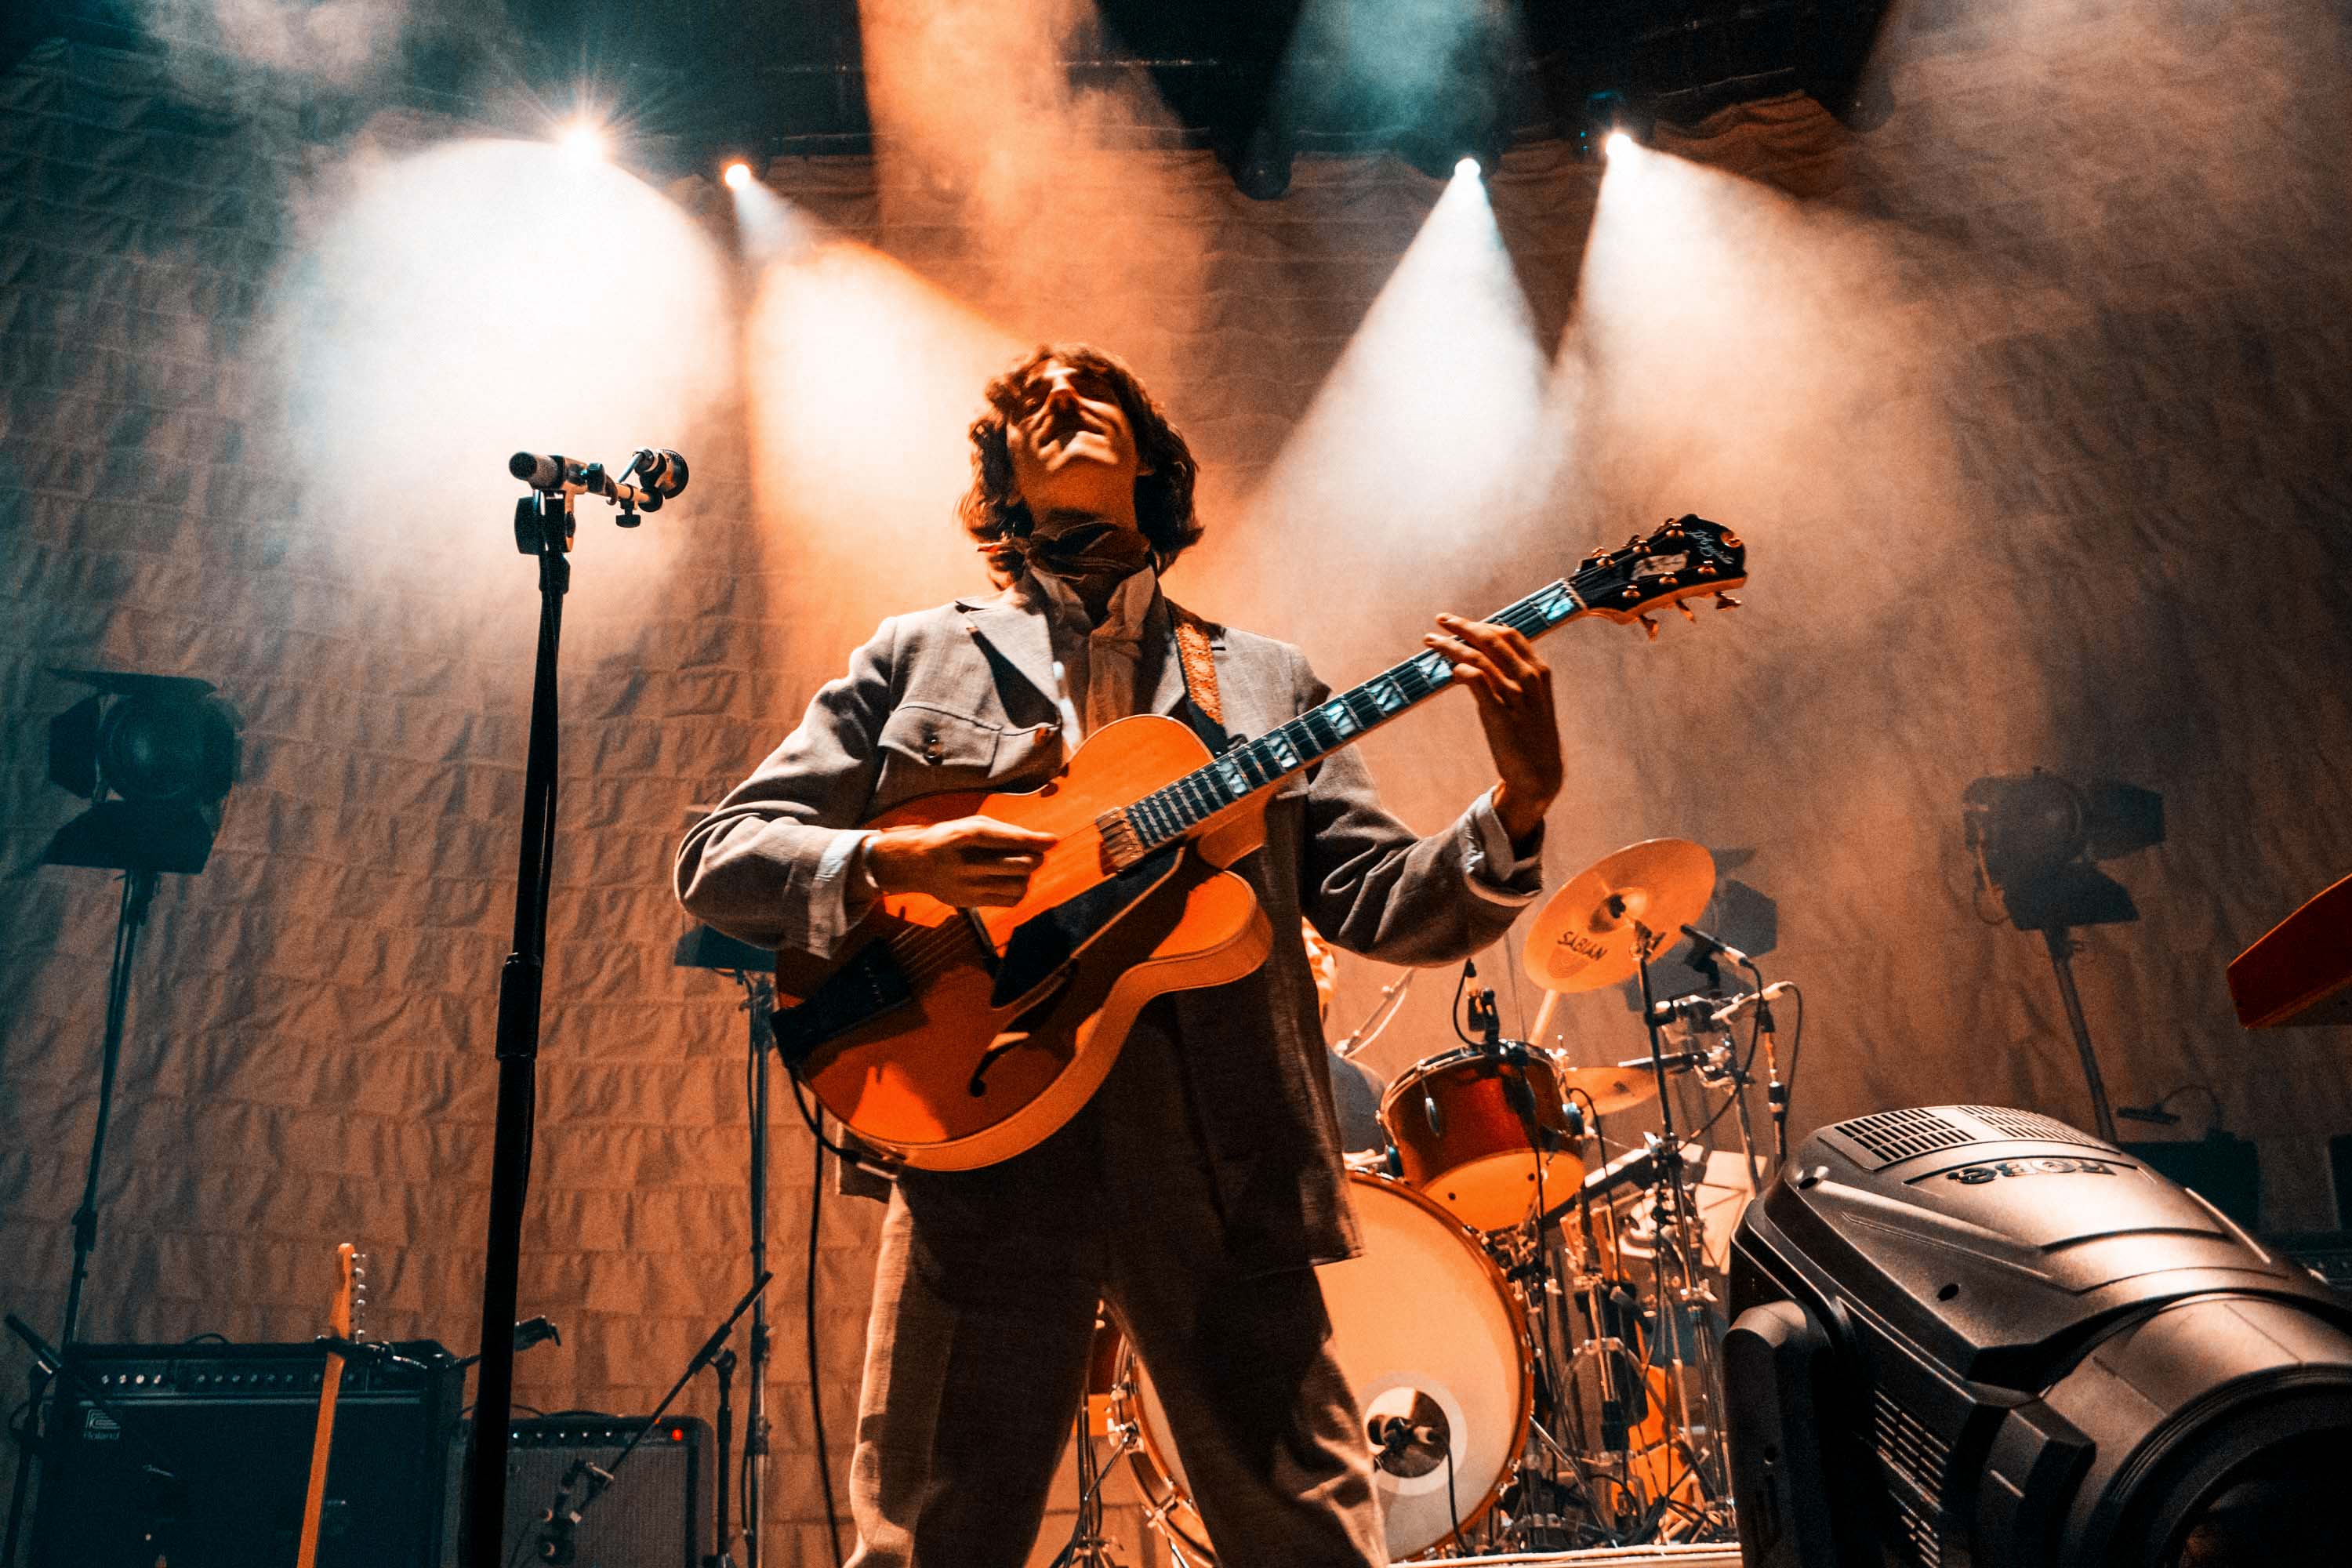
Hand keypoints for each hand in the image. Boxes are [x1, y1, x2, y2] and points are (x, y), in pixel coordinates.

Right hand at [864, 815, 1059, 907]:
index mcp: (965, 835)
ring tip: (1021, 868)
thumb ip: (1006, 832)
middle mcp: (966, 861)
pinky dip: (1019, 890)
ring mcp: (968, 885)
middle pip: (1019, 864)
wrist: (914, 864)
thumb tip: (1046, 842)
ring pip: (1018, 885)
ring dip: (1027, 875)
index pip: (1008, 839)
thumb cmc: (950, 839)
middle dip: (1035, 858)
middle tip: (1035, 854)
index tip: (1053, 840)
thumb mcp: (971, 825)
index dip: (1035, 840)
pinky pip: (1010, 900)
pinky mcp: (971, 902)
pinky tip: (1012, 881)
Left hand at [1424, 613, 1561, 845]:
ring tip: (1430, 641)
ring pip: (1478, 658)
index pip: (1508, 634)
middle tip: (1440, 620)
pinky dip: (1460, 669)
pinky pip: (1476, 682)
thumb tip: (1474, 657)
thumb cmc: (1530, 733)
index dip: (1481, 624)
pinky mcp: (1499, 715)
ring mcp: (1515, 696)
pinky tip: (1448, 669)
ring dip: (1451, 645)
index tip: (1460, 622)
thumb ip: (1509, 675)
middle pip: (1491, 640)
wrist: (1540, 773)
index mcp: (1539, 670)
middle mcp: (1529, 678)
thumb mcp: (1529, 698)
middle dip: (1462, 626)